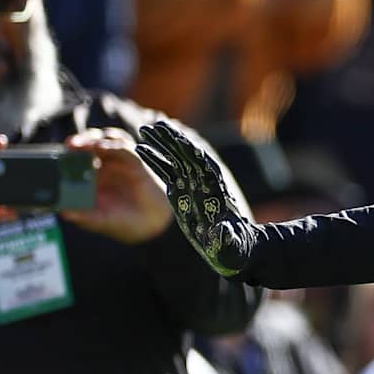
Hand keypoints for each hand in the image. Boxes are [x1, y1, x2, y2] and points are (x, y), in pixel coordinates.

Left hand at [60, 128, 169, 243]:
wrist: (154, 227)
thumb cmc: (124, 224)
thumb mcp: (100, 222)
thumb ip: (83, 217)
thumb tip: (63, 213)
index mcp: (89, 179)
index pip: (73, 160)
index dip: (66, 155)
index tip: (58, 155)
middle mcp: (102, 167)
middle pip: (87, 145)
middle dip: (78, 141)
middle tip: (71, 145)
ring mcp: (118, 162)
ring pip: (103, 140)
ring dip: (94, 138)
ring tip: (88, 144)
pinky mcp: (134, 161)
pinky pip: (123, 147)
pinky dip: (113, 144)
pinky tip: (104, 147)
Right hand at [133, 120, 256, 275]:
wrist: (231, 248)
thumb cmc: (234, 248)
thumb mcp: (231, 246)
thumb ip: (227, 239)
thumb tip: (224, 232)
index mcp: (216, 190)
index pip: (204, 165)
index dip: (192, 151)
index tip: (179, 137)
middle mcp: (204, 182)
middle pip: (188, 155)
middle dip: (173, 140)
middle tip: (155, 125)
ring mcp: (191, 183)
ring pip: (175, 157)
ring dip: (162, 143)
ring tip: (145, 129)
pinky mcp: (180, 190)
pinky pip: (165, 170)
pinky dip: (154, 159)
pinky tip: (140, 148)